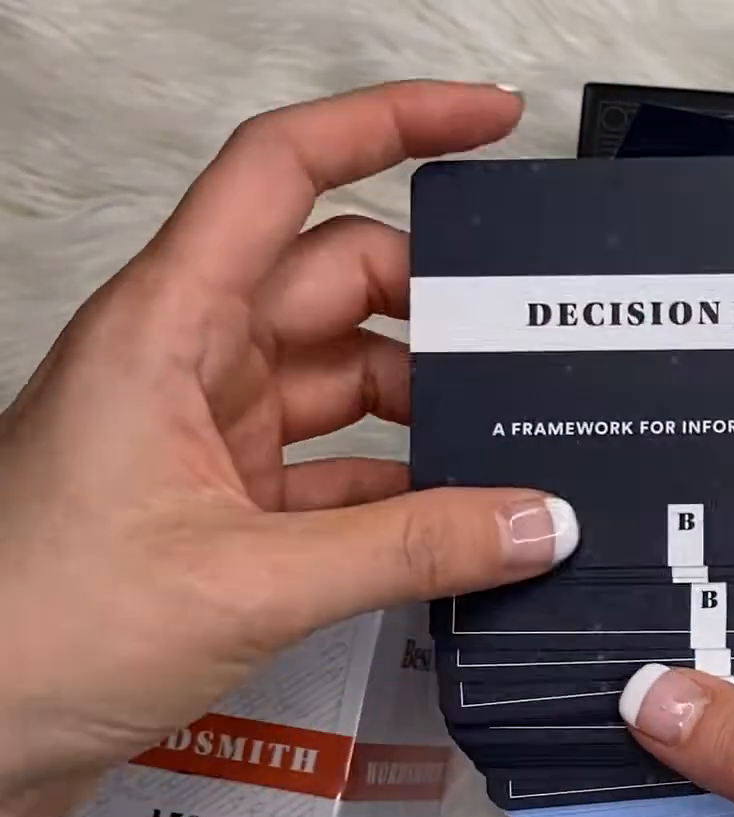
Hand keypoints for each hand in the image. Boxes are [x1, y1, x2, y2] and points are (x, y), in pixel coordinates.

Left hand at [0, 81, 575, 816]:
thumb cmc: (31, 632)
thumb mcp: (247, 581)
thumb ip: (409, 548)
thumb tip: (535, 519)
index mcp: (167, 326)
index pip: (283, 171)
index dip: (390, 125)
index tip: (489, 121)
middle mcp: (187, 362)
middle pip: (340, 279)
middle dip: (441, 304)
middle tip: (535, 343)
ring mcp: (205, 436)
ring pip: (348, 379)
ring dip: (428, 407)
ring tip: (516, 445)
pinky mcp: (219, 510)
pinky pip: (340, 472)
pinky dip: (404, 491)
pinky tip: (464, 523)